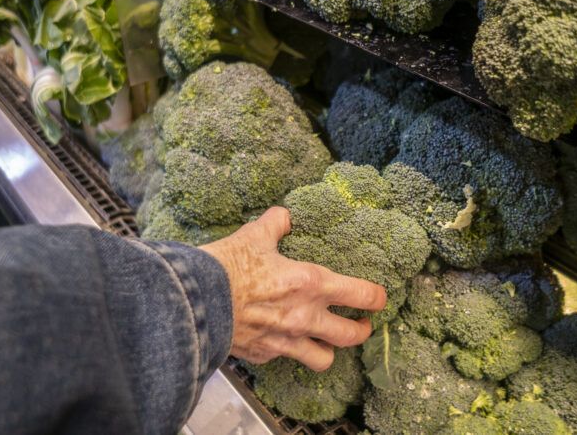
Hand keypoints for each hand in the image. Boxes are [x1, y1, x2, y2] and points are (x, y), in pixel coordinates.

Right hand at [200, 207, 386, 370]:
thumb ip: (276, 223)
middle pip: (352, 336)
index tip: (379, 298)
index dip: (377, 298)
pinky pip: (287, 359)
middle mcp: (307, 317)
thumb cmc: (229, 266)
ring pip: (325, 359)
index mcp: (312, 283)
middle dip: (362, 330)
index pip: (362, 295)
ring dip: (330, 350)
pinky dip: (290, 352)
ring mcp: (288, 341)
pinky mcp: (266, 355)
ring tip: (327, 342)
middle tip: (361, 325)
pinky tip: (284, 341)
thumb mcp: (255, 235)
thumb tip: (284, 216)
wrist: (196, 301)